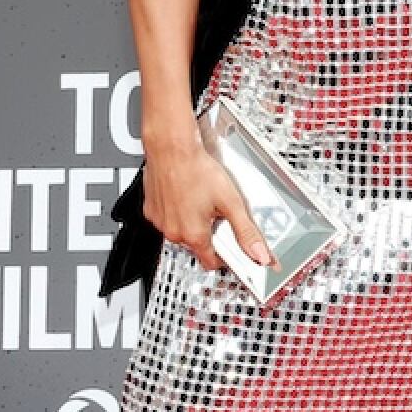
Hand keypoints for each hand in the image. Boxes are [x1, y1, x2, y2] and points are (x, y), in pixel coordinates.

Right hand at [141, 136, 270, 271]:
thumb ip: (246, 231)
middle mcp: (174, 233)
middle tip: (217, 212)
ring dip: (192, 222)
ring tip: (200, 199)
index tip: (231, 247)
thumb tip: (260, 255)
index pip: (212, 263)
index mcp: (194, 235)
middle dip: (209, 233)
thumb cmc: (196, 169)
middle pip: (197, 246)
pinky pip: (166, 219)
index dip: (225, 256)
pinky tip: (185, 195)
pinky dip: (176, 212)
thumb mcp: (231, 201)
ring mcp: (160, 222)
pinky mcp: (150, 210)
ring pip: (181, 232)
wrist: (171, 148)